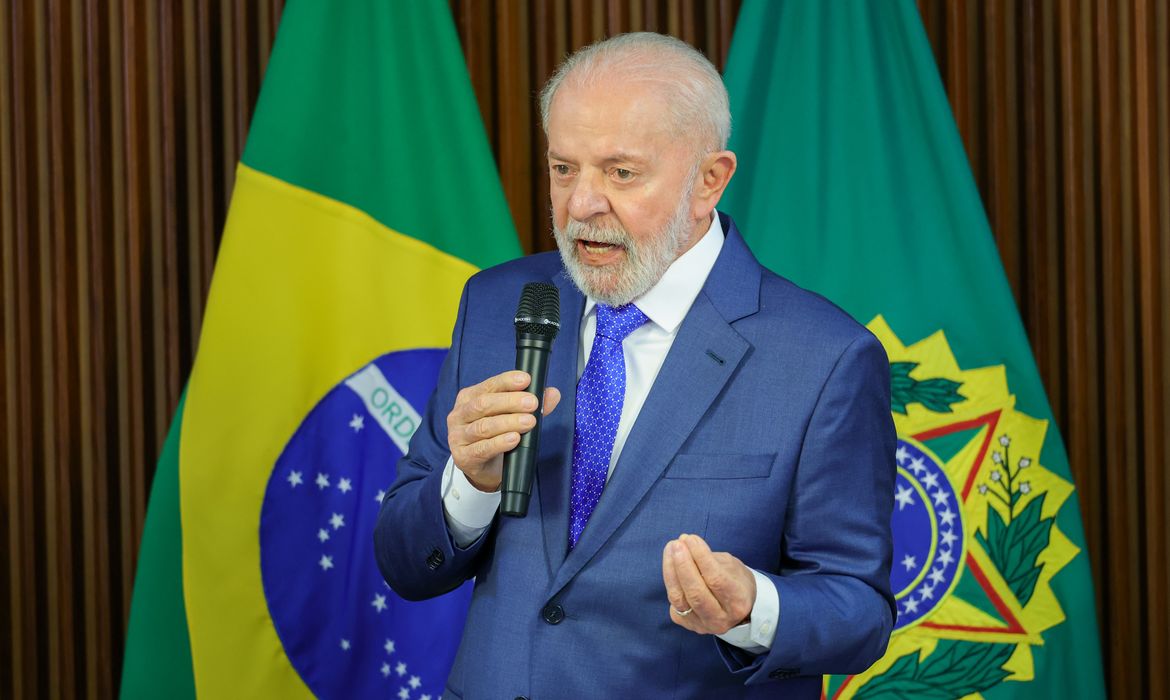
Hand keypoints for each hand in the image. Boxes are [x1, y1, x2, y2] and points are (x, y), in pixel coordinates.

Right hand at [447, 370, 560, 491]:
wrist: (483, 468)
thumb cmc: (495, 436)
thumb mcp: (511, 417)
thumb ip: (530, 405)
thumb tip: (553, 393)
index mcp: (469, 398)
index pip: (488, 386)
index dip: (507, 381)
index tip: (526, 380)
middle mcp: (459, 415)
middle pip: (483, 404)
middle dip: (510, 402)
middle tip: (532, 403)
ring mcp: (458, 437)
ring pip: (483, 427)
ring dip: (508, 423)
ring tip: (529, 422)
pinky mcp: (463, 457)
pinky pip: (482, 449)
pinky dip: (499, 443)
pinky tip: (514, 439)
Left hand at [662, 533, 755, 634]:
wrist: (738, 609)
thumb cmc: (735, 582)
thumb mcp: (732, 567)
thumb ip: (710, 557)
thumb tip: (685, 542)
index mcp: (738, 603)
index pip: (716, 579)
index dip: (701, 557)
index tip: (691, 538)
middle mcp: (721, 619)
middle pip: (696, 593)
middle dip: (683, 565)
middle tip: (677, 544)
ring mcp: (703, 625)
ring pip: (680, 599)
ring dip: (671, 571)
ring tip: (671, 549)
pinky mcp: (687, 625)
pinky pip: (674, 603)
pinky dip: (671, 581)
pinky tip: (671, 564)